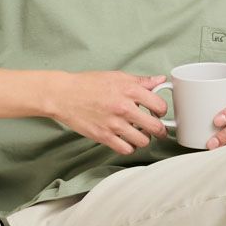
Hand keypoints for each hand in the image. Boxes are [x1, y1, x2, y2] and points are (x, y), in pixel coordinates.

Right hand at [50, 70, 170, 154]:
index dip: (162, 110)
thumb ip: (140, 81)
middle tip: (157, 130)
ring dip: (144, 139)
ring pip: (143, 141)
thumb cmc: (87, 84)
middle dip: (160, 130)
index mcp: (130, 90)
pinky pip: (126, 149)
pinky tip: (127, 140)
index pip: (160, 105)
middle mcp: (124, 108)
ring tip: (139, 134)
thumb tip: (159, 80)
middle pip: (155, 127)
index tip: (158, 112)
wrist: (63, 95)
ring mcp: (114, 124)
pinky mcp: (104, 136)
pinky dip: (129, 147)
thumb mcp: (116, 76)